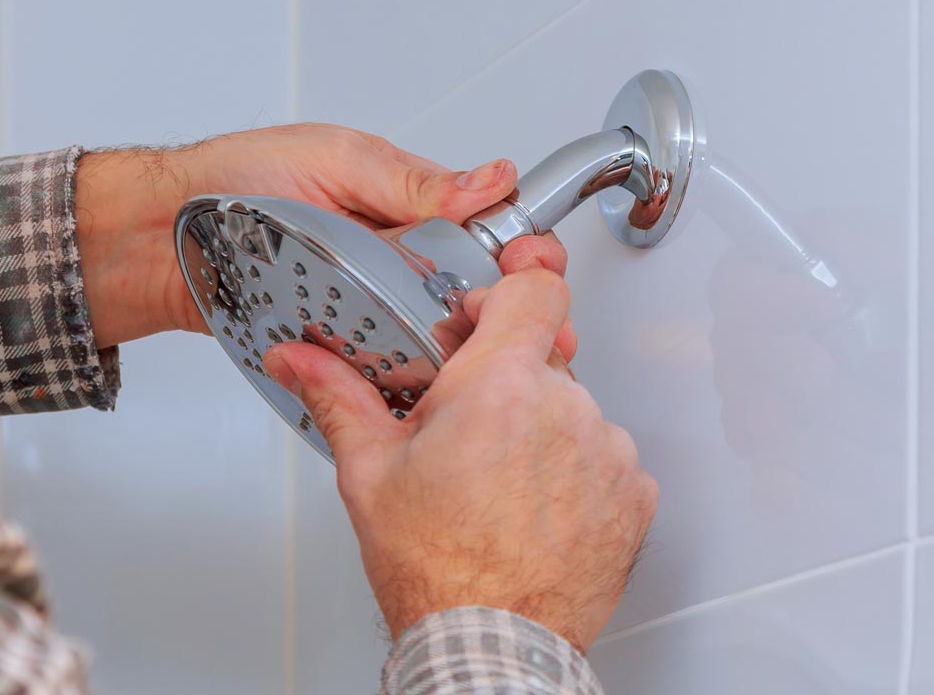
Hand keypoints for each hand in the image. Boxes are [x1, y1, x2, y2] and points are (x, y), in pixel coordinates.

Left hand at [72, 124, 569, 349]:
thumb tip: (489, 178)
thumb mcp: (333, 159)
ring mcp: (372, 309)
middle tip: (531, 332)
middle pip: (478, 296)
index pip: (490, 231)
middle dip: (512, 317)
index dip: (524, 253)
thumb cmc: (236, 183)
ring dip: (472, 358)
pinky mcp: (343, 350)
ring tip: (493, 371)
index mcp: (410, 208)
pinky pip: (387, 372)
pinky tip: (436, 394)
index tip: (537, 268)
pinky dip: (413, 384)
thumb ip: (410, 179)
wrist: (159, 239)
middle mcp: (399, 262)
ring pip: (442, 342)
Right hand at [262, 270, 656, 651]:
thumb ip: (339, 396)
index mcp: (499, 386)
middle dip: (505, 380)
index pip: (533, 287)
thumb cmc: (434, 570)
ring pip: (574, 409)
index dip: (503, 296)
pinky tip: (536, 508)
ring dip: (542, 430)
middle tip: (467, 430)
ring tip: (500, 485)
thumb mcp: (370, 474)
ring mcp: (607, 450)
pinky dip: (577, 472)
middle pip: (543, 356)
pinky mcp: (633, 492)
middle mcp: (564, 407)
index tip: (481, 320)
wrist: (489, 644)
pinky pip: (606, 456)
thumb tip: (300, 359)